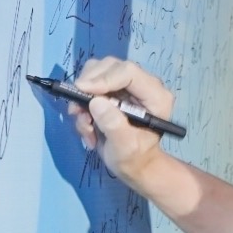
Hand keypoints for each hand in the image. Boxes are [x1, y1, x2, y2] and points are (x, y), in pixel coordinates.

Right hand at [71, 56, 173, 184]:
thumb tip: (96, 102)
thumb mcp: (126, 147)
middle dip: (89, 87)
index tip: (82, 91)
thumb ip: (113, 125)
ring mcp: (125, 86)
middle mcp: (142, 85)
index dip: (104, 78)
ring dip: (82, 99)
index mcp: (155, 96)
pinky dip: (81, 106)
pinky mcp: (111, 90)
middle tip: (77, 111)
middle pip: (110, 66)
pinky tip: (87, 127)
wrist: (133, 165)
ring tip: (85, 125)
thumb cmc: (135, 159)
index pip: (129, 72)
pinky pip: (88, 87)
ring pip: (95, 73)